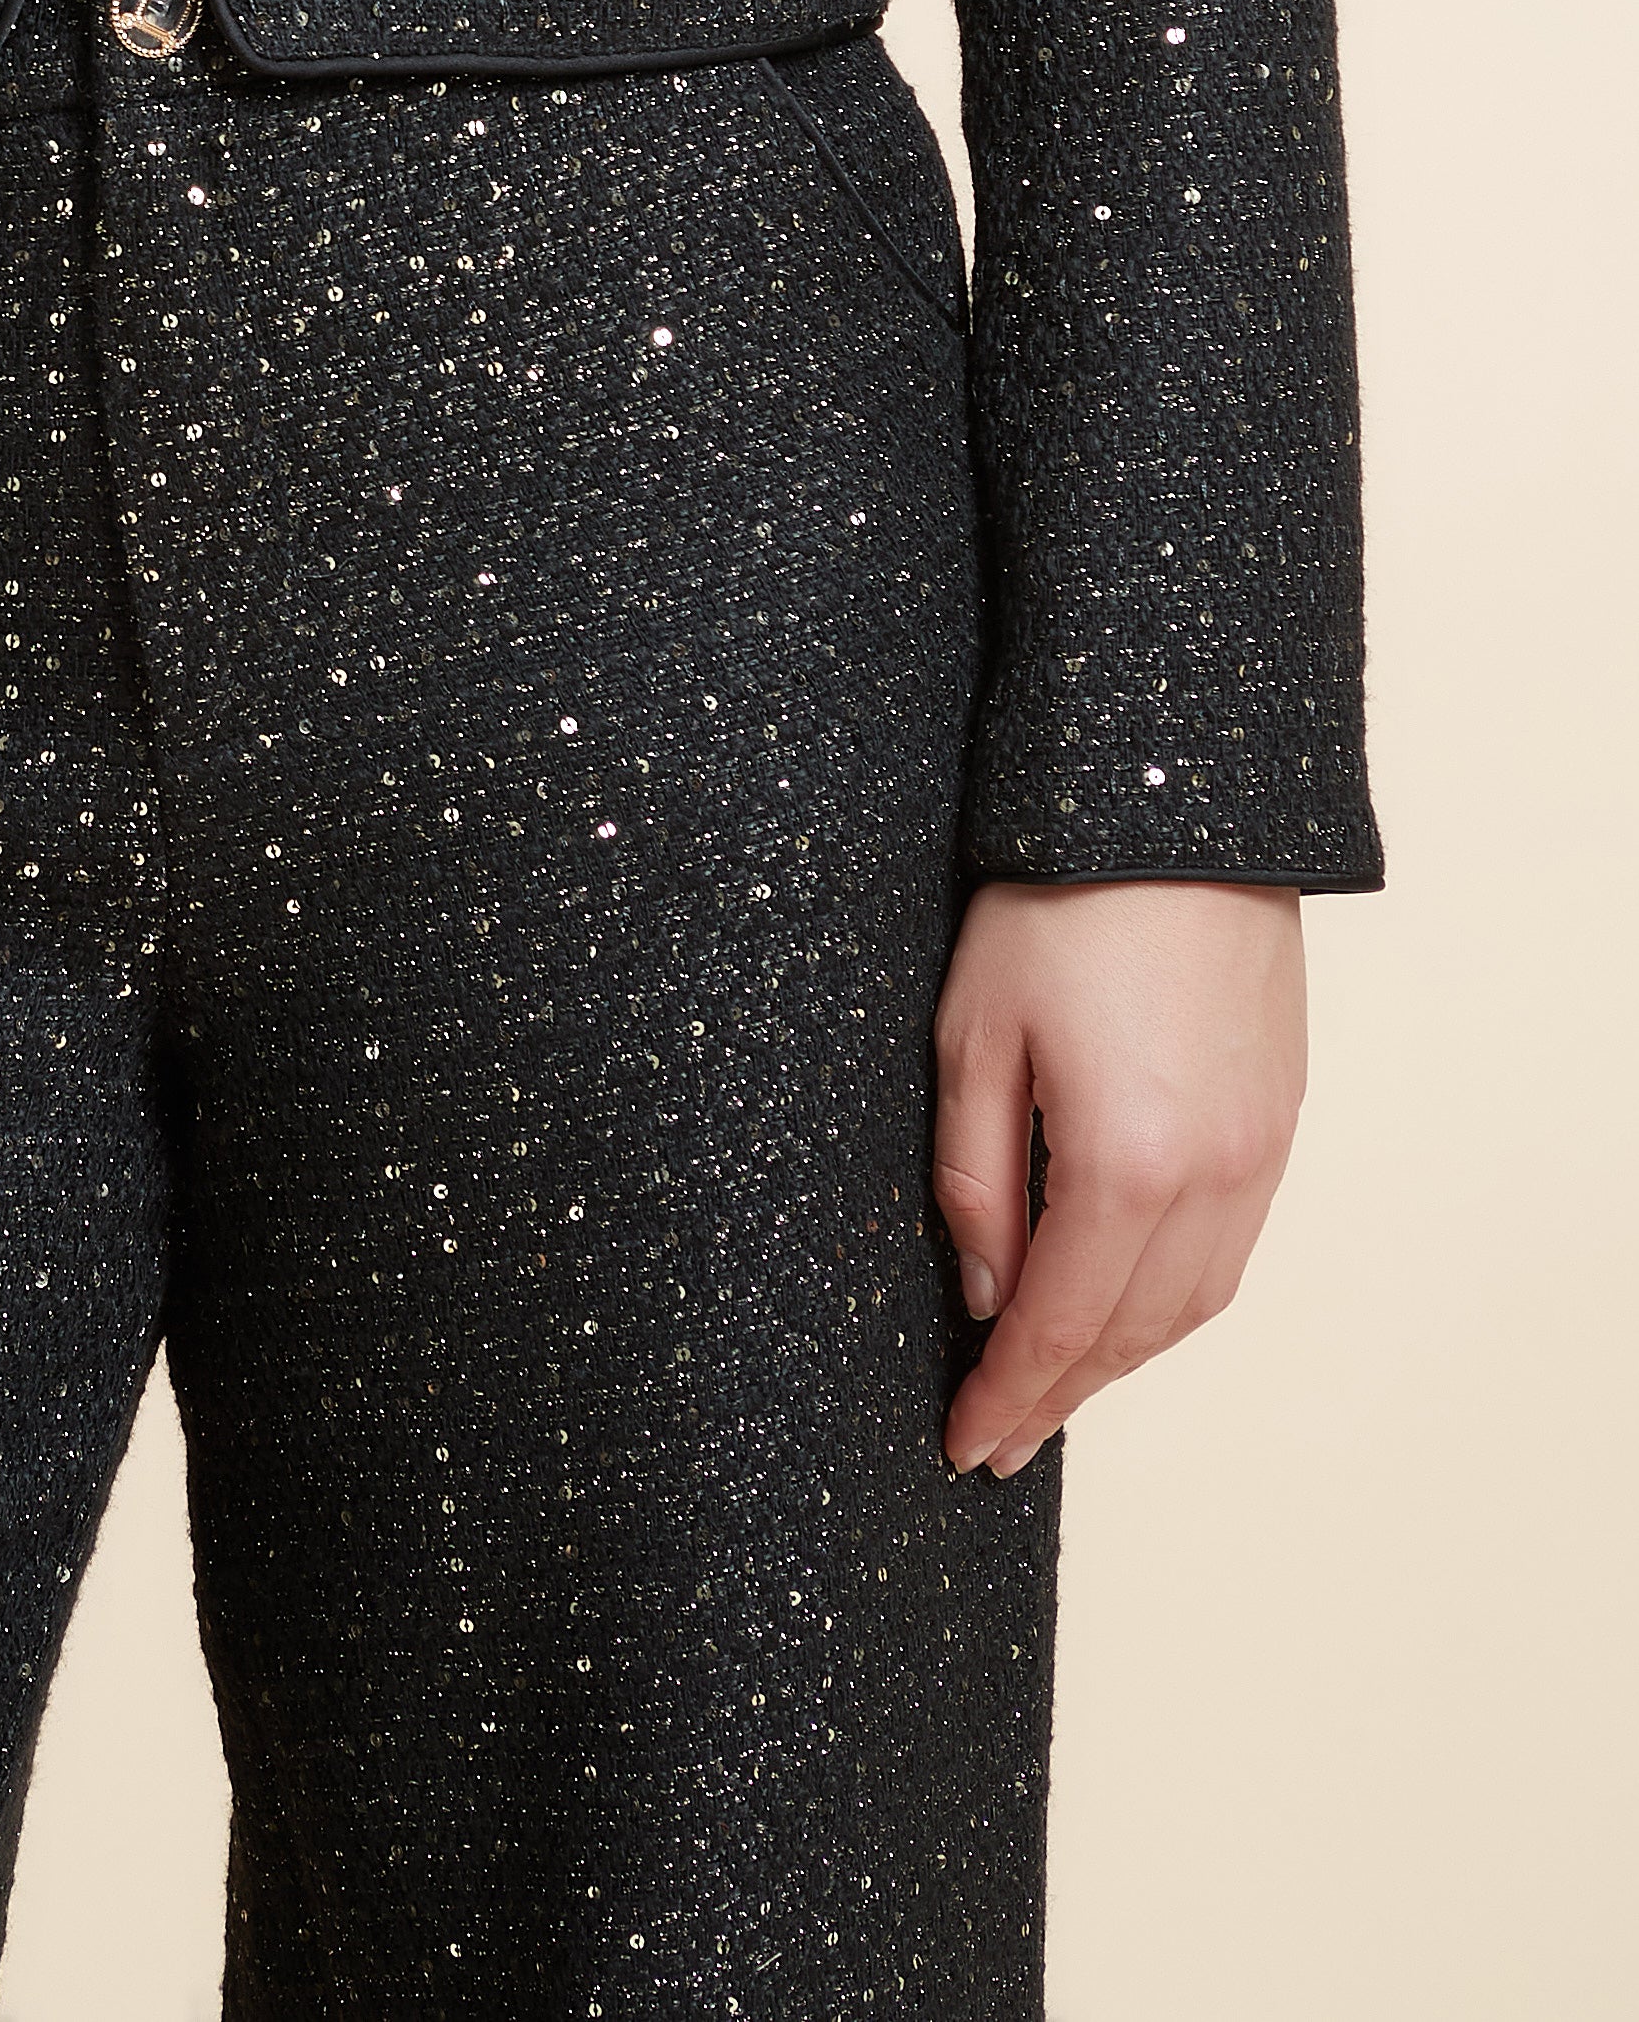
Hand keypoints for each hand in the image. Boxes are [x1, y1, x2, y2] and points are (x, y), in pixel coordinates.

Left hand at [932, 874, 1305, 1477]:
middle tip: (1001, 1439)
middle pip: (1133, 1333)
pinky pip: (1229, 1249)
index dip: (1010, 1394)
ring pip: (1193, 1303)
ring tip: (1056, 1387)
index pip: (1061, 1325)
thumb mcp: (972, 1031)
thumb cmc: (1056, 900)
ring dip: (1124, 1358)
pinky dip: (1174, 1300)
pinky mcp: (1280, 1118)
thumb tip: (986, 1290)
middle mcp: (1211, 1177)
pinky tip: (1127, 1304)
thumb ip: (972, 1176)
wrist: (1175, 800)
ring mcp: (1260, 1151)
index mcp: (1124, 1163)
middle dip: (1063, 1395)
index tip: (965, 1445)